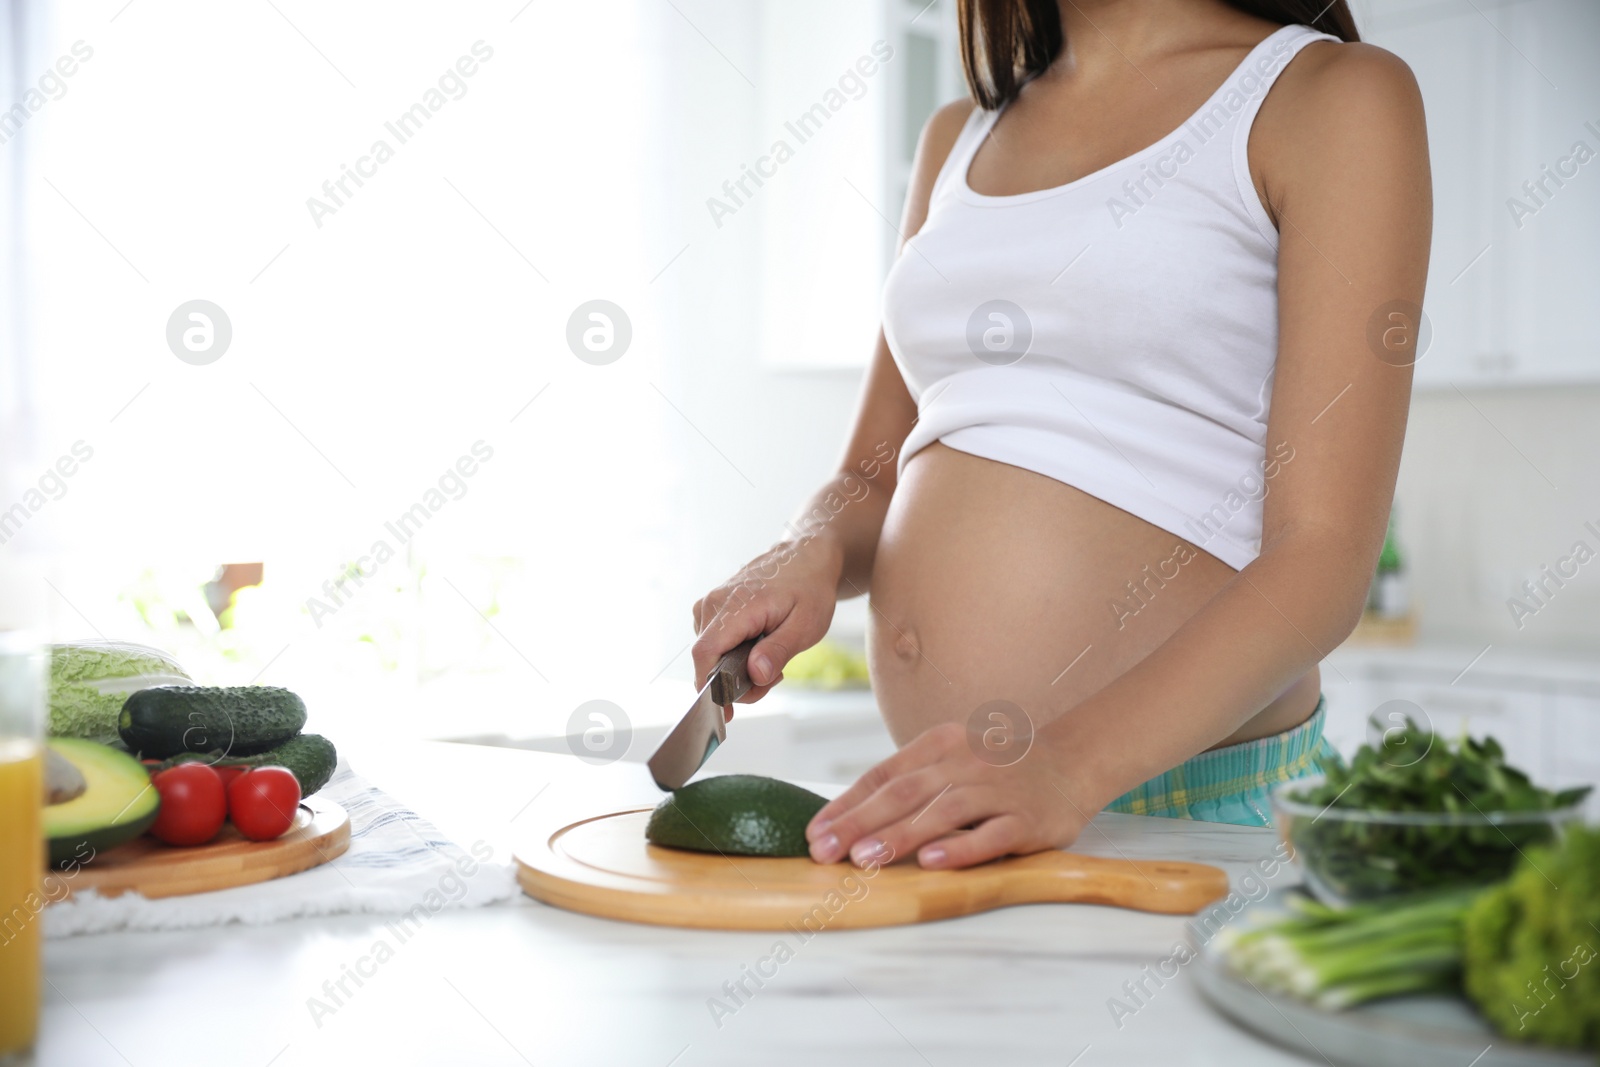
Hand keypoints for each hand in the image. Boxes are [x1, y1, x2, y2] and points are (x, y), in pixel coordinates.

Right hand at [691, 533, 843, 705]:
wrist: (806, 556)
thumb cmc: (810, 588)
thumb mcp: (806, 624)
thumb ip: (778, 650)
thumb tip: (755, 675)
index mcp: (736, 605)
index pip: (705, 654)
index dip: (710, 688)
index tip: (725, 711)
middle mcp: (714, 603)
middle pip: (707, 659)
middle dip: (736, 681)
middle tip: (773, 678)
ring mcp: (710, 603)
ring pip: (710, 654)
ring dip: (736, 668)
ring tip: (771, 657)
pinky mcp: (713, 607)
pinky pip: (714, 642)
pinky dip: (733, 654)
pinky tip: (758, 647)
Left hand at [805, 721, 1094, 869]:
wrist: (1072, 762)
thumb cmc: (998, 770)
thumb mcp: (952, 760)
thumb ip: (911, 782)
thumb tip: (850, 818)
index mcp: (939, 745)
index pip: (883, 775)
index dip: (847, 803)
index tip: (815, 832)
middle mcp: (964, 763)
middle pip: (903, 792)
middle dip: (858, 822)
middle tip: (824, 850)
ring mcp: (996, 791)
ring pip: (941, 812)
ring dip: (900, 836)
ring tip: (864, 858)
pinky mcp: (1027, 820)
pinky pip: (989, 834)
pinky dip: (959, 848)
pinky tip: (930, 862)